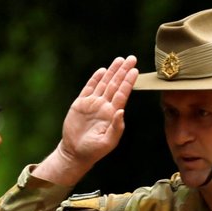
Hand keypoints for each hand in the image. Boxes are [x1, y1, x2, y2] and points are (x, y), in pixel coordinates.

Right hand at [33, 55, 138, 185]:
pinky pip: (89, 88)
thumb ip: (116, 127)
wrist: (75, 152)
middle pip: (115, 85)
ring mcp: (93, 104)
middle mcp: (104, 106)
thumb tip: (121, 111)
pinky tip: (102, 70)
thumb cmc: (94, 150)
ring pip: (104, 83)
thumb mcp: (108, 141)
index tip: (135, 70)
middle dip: (123, 71)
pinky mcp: (81, 103)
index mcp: (113, 114)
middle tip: (132, 58)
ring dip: (112, 71)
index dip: (128, 82)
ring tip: (120, 60)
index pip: (123, 94)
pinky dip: (95, 79)